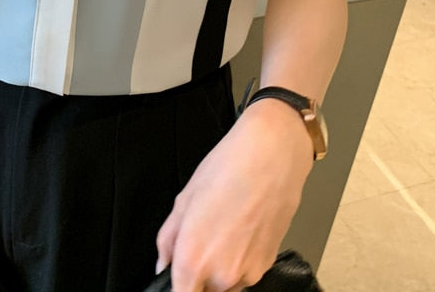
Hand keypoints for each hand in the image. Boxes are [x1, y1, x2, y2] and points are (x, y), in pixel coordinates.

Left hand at [155, 99, 313, 290]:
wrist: (271, 156)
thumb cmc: (227, 170)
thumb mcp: (184, 199)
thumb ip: (167, 240)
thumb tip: (163, 264)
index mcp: (193, 259)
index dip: (179, 285)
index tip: (179, 274)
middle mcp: (221, 275)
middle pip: (203, 290)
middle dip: (198, 272)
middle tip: (202, 237)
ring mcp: (247, 273)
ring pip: (225, 284)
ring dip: (220, 267)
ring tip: (225, 227)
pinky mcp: (267, 266)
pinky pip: (246, 273)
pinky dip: (240, 259)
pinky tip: (242, 228)